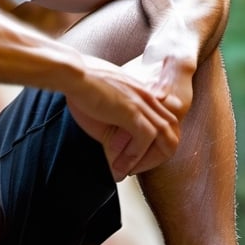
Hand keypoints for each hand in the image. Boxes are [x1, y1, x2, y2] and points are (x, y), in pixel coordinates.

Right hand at [66, 55, 181, 180]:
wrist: (71, 74)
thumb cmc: (79, 84)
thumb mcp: (105, 100)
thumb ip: (115, 117)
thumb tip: (112, 138)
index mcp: (141, 93)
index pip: (164, 122)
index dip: (153, 144)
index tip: (131, 157)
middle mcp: (147, 97)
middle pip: (172, 131)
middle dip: (158, 155)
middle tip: (135, 167)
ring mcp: (142, 104)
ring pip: (166, 138)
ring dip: (149, 159)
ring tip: (127, 170)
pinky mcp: (132, 111)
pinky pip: (146, 139)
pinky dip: (136, 156)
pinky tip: (121, 163)